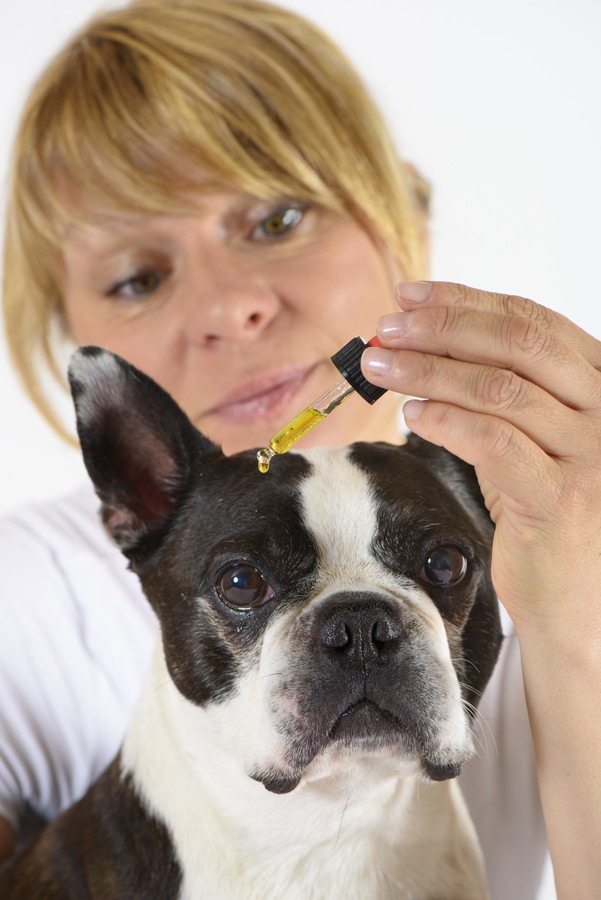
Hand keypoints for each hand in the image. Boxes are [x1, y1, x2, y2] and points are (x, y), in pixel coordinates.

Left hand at [362, 281, 600, 634]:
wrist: (579, 600)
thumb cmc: (547, 514)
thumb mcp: (529, 439)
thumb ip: (496, 393)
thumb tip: (426, 342)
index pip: (532, 322)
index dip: (466, 301)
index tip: (411, 296)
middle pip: (518, 344)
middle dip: (442, 327)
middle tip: (386, 327)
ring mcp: (591, 454)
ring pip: (499, 389)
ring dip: (428, 371)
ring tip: (381, 367)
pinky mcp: (562, 498)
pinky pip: (493, 442)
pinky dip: (446, 420)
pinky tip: (412, 414)